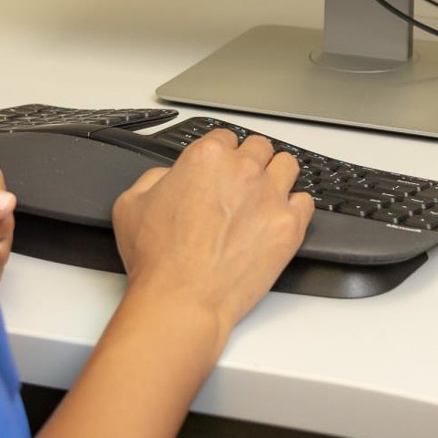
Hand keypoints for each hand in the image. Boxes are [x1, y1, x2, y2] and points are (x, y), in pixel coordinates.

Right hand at [109, 130, 312, 348]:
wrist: (182, 299)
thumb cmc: (158, 259)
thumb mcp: (131, 204)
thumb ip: (155, 177)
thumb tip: (170, 176)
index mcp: (206, 158)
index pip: (225, 137)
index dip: (221, 153)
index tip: (220, 168)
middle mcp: (242, 170)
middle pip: (259, 147)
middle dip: (250, 161)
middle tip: (242, 183)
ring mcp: (270, 196)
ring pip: (288, 165)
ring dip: (277, 175)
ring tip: (266, 194)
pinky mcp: (289, 226)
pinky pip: (306, 201)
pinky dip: (295, 207)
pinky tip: (279, 218)